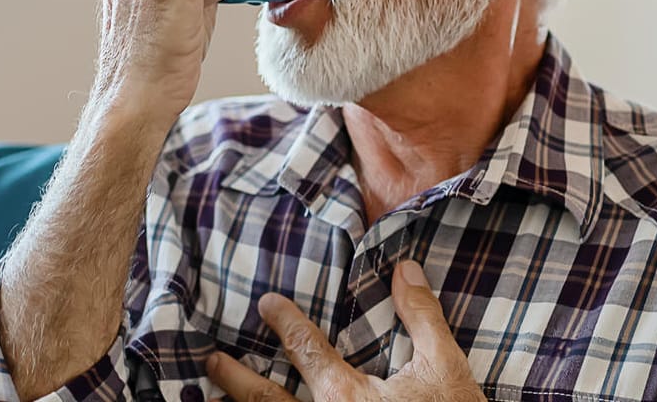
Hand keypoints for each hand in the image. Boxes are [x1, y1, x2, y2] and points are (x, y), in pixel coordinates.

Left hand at [207, 261, 485, 401]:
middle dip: (235, 378)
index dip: (285, 321)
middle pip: (263, 400)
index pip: (305, 347)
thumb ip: (422, 316)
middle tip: (211, 360)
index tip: (267, 304)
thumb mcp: (445, 368)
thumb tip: (404, 268)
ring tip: (210, 398)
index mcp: (345, 398)